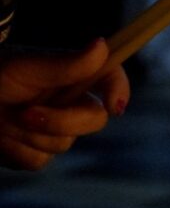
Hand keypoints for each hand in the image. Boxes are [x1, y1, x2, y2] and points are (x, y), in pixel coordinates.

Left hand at [0, 38, 130, 169]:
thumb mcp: (26, 67)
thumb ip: (66, 65)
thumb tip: (102, 46)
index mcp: (71, 77)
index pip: (110, 79)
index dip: (120, 91)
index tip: (115, 106)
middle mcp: (68, 104)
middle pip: (93, 121)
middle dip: (60, 120)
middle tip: (26, 112)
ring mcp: (52, 130)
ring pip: (61, 144)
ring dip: (26, 133)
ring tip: (1, 117)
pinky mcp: (34, 153)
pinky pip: (37, 161)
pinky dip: (13, 149)